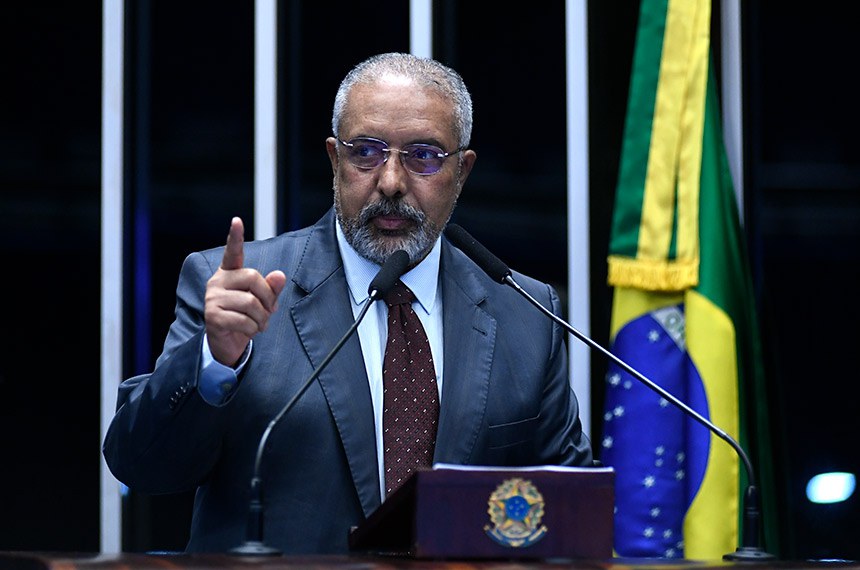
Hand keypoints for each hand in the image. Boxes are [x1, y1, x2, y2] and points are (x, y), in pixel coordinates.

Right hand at [204, 217, 286, 366]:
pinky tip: (248, 330)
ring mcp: (212, 298)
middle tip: (268, 311)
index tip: (237, 221)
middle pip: (253, 278)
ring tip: (259, 324)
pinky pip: (244, 320)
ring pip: (250, 303)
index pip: (233, 252)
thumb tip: (279, 275)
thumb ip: (272, 288)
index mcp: (230, 273)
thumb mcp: (263, 301)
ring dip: (262, 318)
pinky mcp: (212, 316)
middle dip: (267, 298)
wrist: (227, 342)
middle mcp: (218, 281)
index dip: (235, 237)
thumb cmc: (246, 316)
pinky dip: (253, 329)